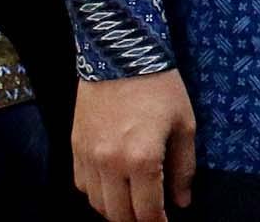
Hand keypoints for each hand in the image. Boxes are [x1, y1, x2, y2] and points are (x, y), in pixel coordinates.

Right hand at [73, 71, 196, 221]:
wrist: (120, 54)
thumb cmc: (160, 86)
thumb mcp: (184, 124)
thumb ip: (183, 167)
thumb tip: (182, 202)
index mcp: (142, 159)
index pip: (148, 212)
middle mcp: (110, 164)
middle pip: (119, 215)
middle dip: (138, 221)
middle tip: (151, 215)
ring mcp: (88, 158)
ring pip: (97, 204)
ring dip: (116, 209)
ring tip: (133, 202)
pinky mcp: (75, 148)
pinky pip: (82, 186)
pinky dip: (97, 193)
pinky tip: (112, 185)